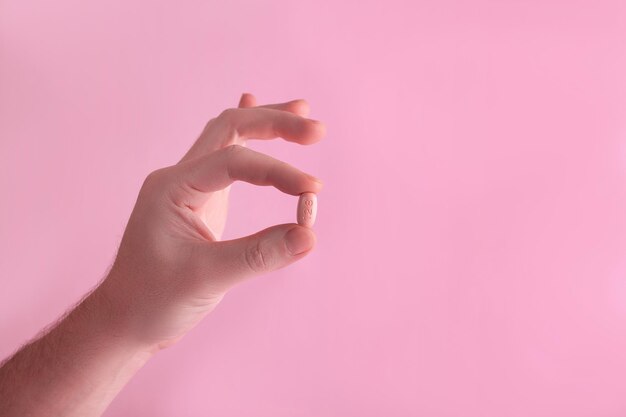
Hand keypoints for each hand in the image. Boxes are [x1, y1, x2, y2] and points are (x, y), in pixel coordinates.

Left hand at [98, 93, 324, 350]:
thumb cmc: (154, 300)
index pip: (234, 163)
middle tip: (317, 130)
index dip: (278, 173)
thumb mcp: (207, 279)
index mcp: (172, 188)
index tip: (313, 192)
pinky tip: (254, 109)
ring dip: (265, 122)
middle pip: (230, 129)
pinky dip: (246, 135)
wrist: (125, 318)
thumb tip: (309, 235)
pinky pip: (225, 156)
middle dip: (275, 124)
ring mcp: (188, 186)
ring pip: (227, 136)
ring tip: (302, 110)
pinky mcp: (200, 199)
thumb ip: (259, 255)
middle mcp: (178, 177)